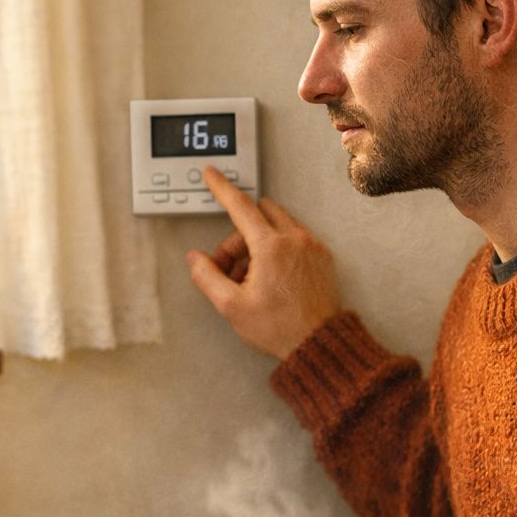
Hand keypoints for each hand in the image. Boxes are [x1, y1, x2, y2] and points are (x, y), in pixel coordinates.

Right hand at [186, 167, 340, 360]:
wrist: (319, 342)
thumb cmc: (280, 327)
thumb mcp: (232, 306)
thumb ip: (208, 277)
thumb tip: (196, 259)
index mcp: (271, 247)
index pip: (240, 206)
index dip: (222, 188)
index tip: (212, 175)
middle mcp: (294, 239)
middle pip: (256, 216)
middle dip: (237, 235)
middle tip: (228, 266)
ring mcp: (311, 246)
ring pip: (276, 224)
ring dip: (256, 241)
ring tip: (250, 277)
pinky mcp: (321, 255)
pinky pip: (293, 237)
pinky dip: (277, 248)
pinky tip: (270, 275)